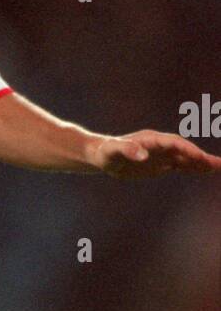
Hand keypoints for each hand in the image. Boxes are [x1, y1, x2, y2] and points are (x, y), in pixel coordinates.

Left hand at [88, 130, 220, 177]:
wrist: (101, 155)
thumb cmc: (105, 152)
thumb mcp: (113, 151)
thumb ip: (127, 150)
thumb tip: (143, 155)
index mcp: (152, 140)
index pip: (174, 144)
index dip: (187, 150)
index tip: (200, 157)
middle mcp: (160, 145)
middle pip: (185, 150)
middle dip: (201, 157)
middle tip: (219, 164)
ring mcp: (162, 154)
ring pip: (185, 158)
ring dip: (202, 162)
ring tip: (219, 167)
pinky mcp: (160, 163)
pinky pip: (180, 165)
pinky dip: (193, 168)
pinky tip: (204, 171)